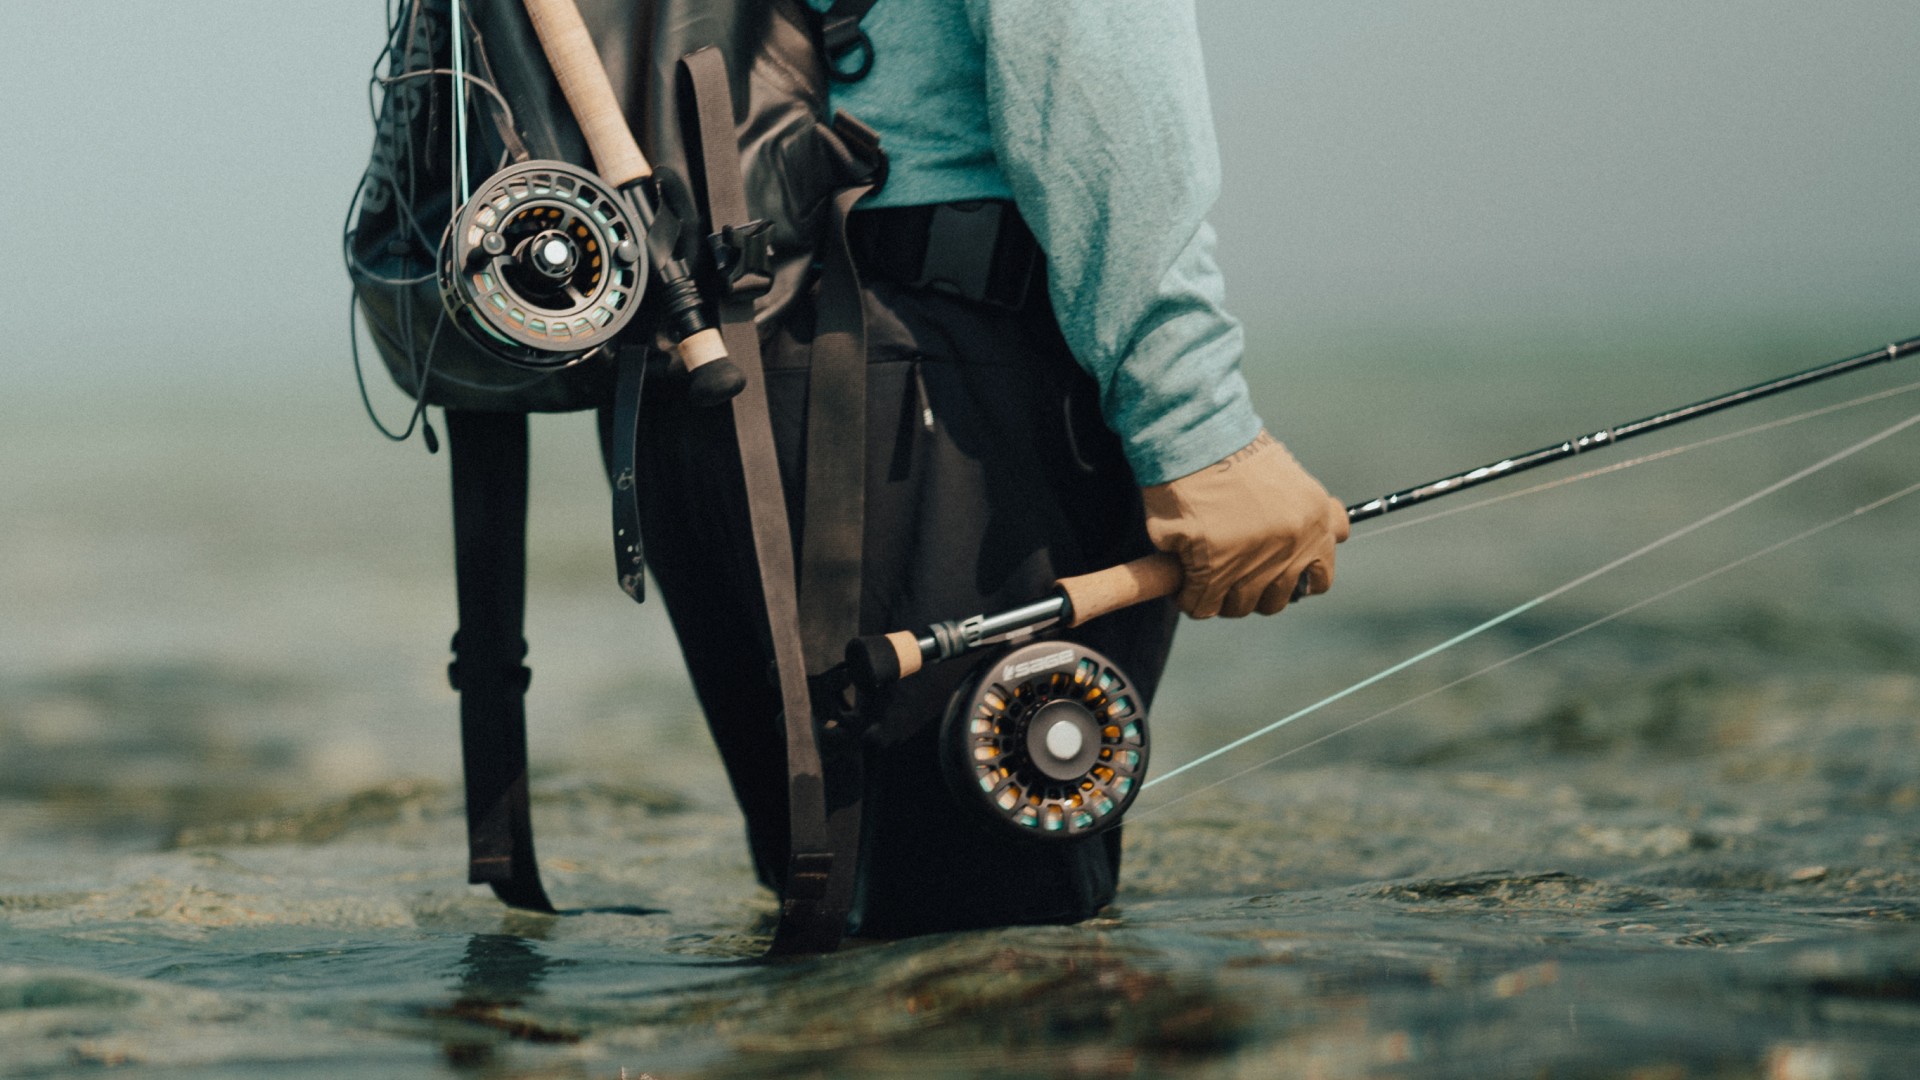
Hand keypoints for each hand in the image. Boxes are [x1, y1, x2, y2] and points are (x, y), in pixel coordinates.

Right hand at [1141, 432, 1348, 617]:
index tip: (1277, 577)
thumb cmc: (1230, 449)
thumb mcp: (1289, 477)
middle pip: (1276, 599)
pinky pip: (1203, 604)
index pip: (1320, 576)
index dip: (1294, 581)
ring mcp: (1253, 560)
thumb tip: (1307, 540)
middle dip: (1253, 593)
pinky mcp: (1213, 567)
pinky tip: (1183, 583)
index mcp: (1313, 523)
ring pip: (1239, 605)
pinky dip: (1191, 599)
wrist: (1195, 436)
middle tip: (1232, 577)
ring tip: (1204, 581)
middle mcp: (1291, 545)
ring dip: (1220, 598)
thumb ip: (1302, 514)